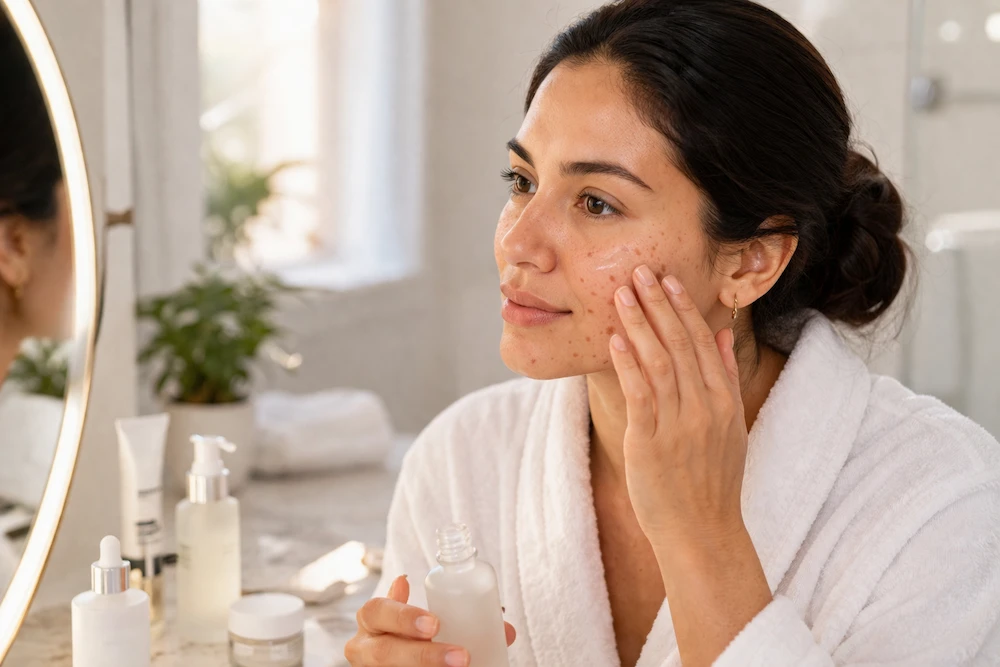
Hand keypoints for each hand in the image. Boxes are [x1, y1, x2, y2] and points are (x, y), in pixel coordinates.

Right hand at [344, 575, 516, 666]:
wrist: (396, 657)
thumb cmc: (411, 633)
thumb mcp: (423, 619)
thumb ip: (450, 613)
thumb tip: (506, 629)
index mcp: (372, 618)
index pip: (377, 610)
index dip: (403, 616)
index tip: (435, 622)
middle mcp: (363, 646)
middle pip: (383, 652)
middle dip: (422, 655)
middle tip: (461, 656)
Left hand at [609, 266, 748, 551]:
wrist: (703, 532)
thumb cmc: (712, 482)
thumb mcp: (731, 427)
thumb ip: (726, 377)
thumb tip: (722, 334)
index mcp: (723, 401)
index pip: (702, 342)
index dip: (683, 308)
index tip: (667, 279)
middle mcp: (704, 407)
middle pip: (680, 344)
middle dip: (659, 304)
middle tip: (640, 271)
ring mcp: (679, 424)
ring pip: (658, 361)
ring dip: (639, 324)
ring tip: (622, 294)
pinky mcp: (651, 441)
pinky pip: (640, 394)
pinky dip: (628, 363)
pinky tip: (615, 339)